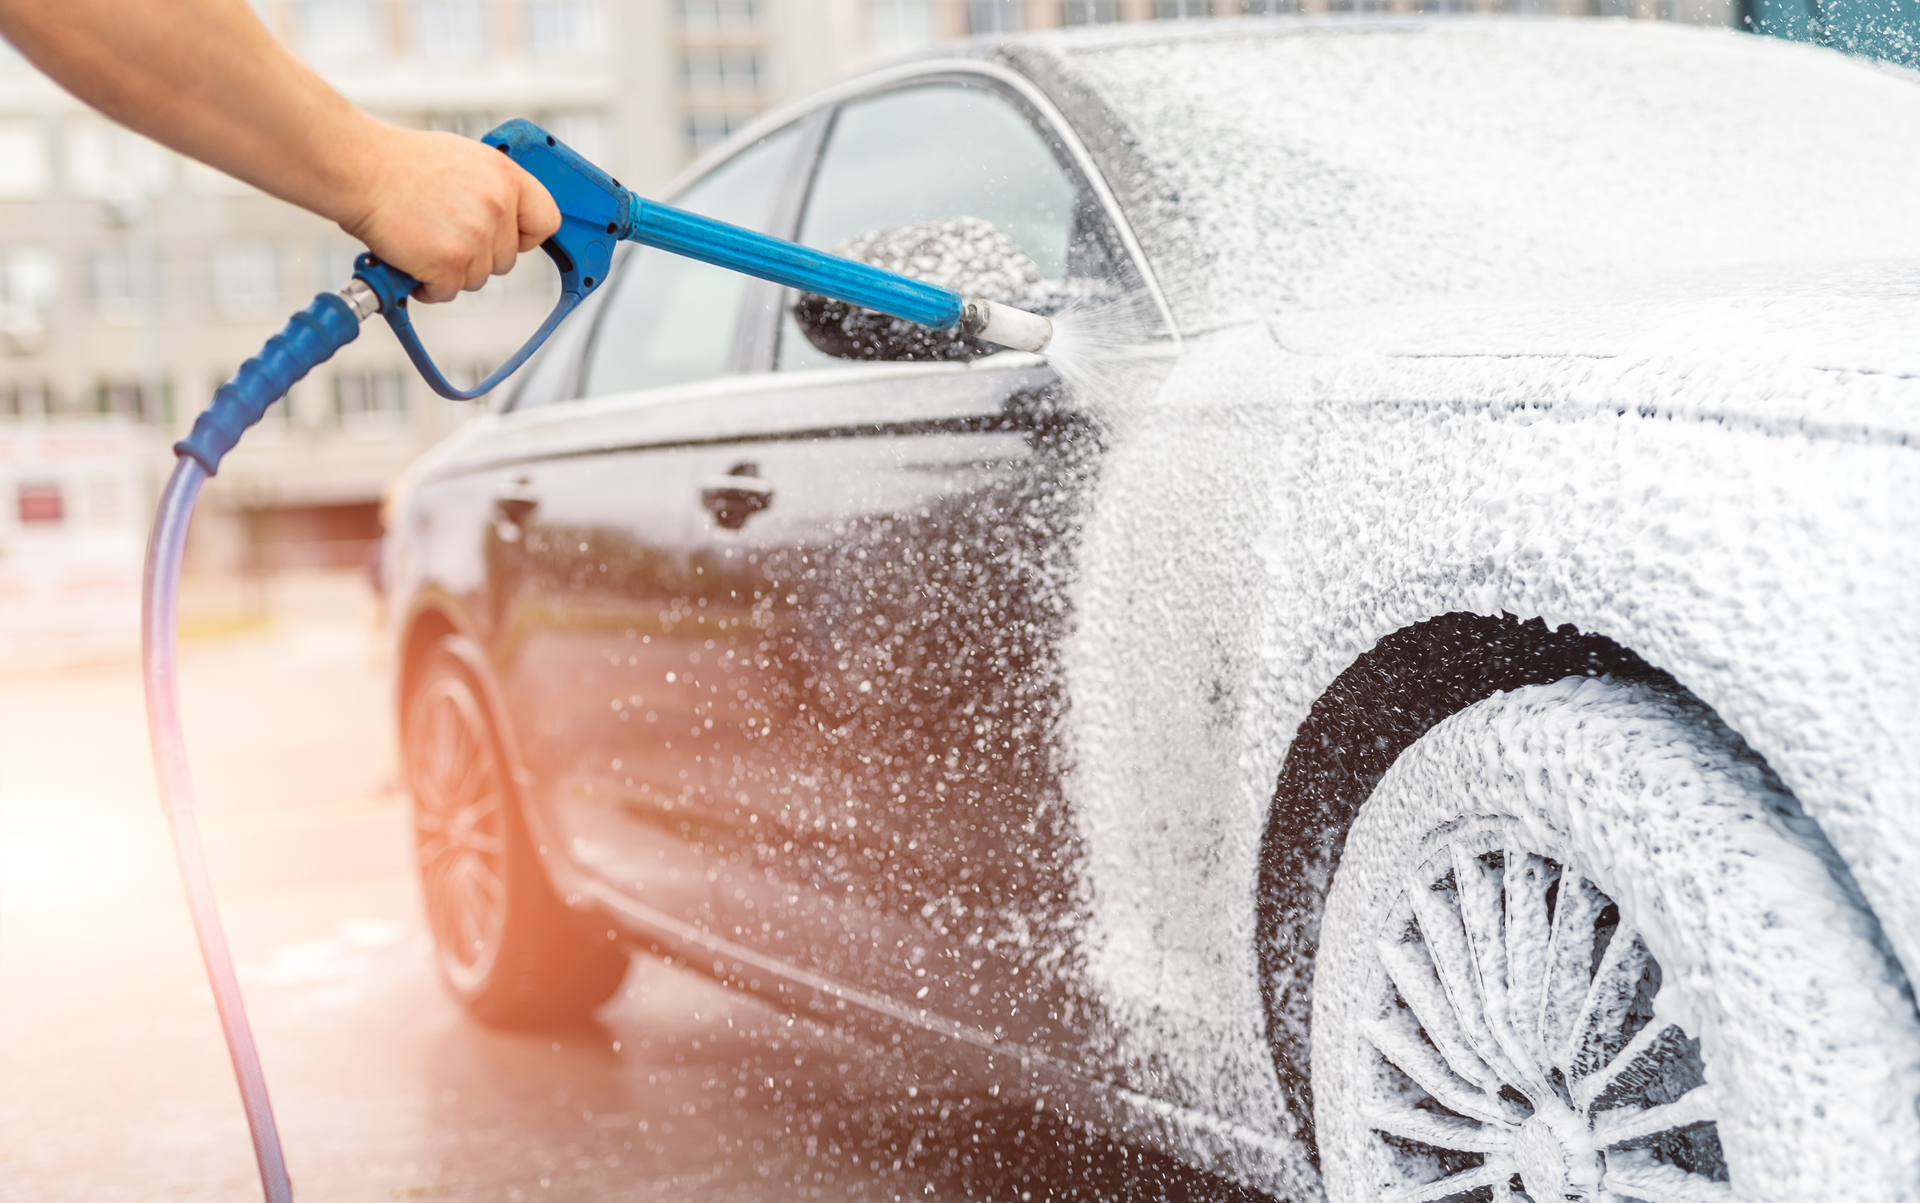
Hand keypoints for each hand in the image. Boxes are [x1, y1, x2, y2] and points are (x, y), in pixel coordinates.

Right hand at [336, 125, 560, 303]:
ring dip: (450, 270)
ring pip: (477, 279)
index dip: (526, 236)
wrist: (361, 169)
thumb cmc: (401, 164)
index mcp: (506, 178)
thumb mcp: (464, 161)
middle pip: (506, 260)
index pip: (546, 221)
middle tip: (442, 235)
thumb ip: (492, 190)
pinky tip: (410, 260)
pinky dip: (427, 285)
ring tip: (422, 241)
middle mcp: (497, 207)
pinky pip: (447, 292)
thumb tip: (507, 218)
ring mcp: (476, 237)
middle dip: (476, 256)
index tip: (509, 239)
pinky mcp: (451, 263)